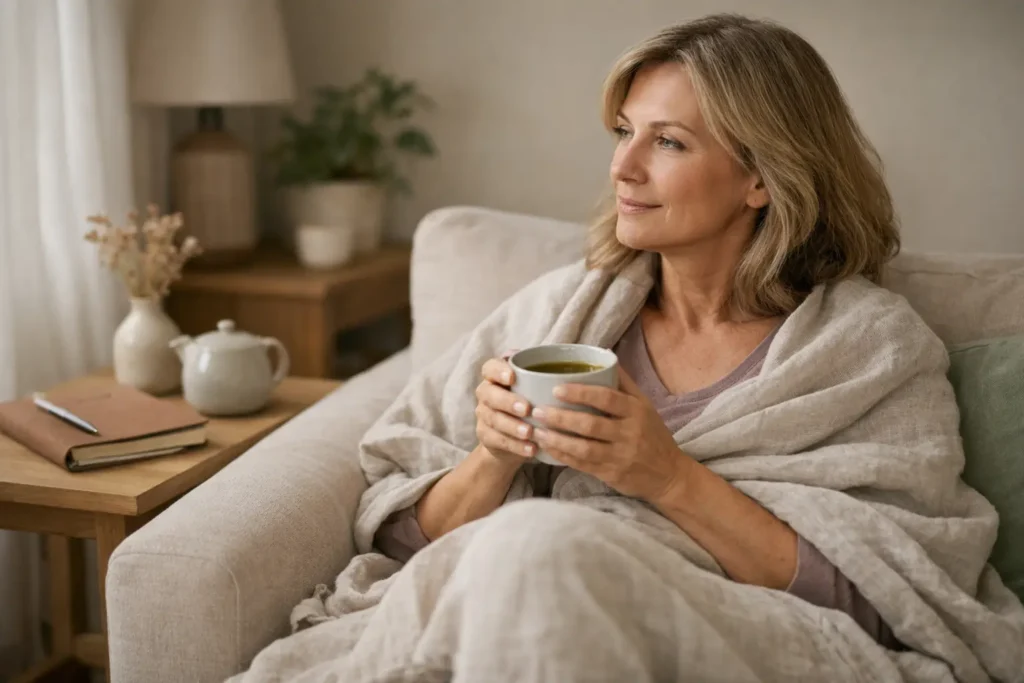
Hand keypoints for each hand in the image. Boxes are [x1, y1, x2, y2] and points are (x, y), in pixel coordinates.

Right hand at [474, 350, 537, 465]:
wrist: (512, 435)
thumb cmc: (529, 401)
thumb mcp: (536, 387)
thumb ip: (543, 376)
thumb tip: (568, 372)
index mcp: (495, 376)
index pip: (489, 367)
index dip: (498, 371)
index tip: (512, 377)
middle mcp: (486, 393)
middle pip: (488, 394)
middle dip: (507, 401)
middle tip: (526, 409)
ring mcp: (484, 415)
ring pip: (493, 419)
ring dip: (512, 426)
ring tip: (530, 433)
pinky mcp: (486, 435)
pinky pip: (497, 440)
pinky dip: (515, 446)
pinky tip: (531, 448)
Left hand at [531, 366, 687, 502]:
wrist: (669, 474)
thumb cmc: (653, 434)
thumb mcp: (644, 405)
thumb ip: (623, 382)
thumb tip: (603, 353)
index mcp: (637, 411)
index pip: (607, 398)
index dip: (580, 393)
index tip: (556, 389)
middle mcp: (629, 433)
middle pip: (590, 424)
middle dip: (561, 418)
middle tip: (537, 411)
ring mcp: (620, 456)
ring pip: (583, 448)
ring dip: (557, 440)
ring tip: (536, 431)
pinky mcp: (612, 475)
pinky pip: (583, 465)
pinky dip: (563, 456)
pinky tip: (548, 449)